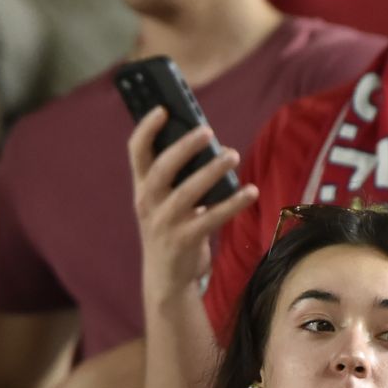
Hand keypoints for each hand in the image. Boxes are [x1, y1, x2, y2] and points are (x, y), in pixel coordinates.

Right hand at [127, 106, 259, 308]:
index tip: (163, 108)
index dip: (147, 128)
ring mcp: (165, 223)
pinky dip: (233, 203)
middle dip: (185, 147)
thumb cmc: (172, 229)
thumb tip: (208, 143)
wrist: (166, 278)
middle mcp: (148, 203)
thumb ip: (178, 177)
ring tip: (233, 155)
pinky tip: (251, 191)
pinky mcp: (185, 240)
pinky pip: (212, 218)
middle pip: (163, 167)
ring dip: (212, 171)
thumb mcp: (164, 202)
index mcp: (142, 187)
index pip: (136, 151)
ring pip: (188, 192)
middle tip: (208, 131)